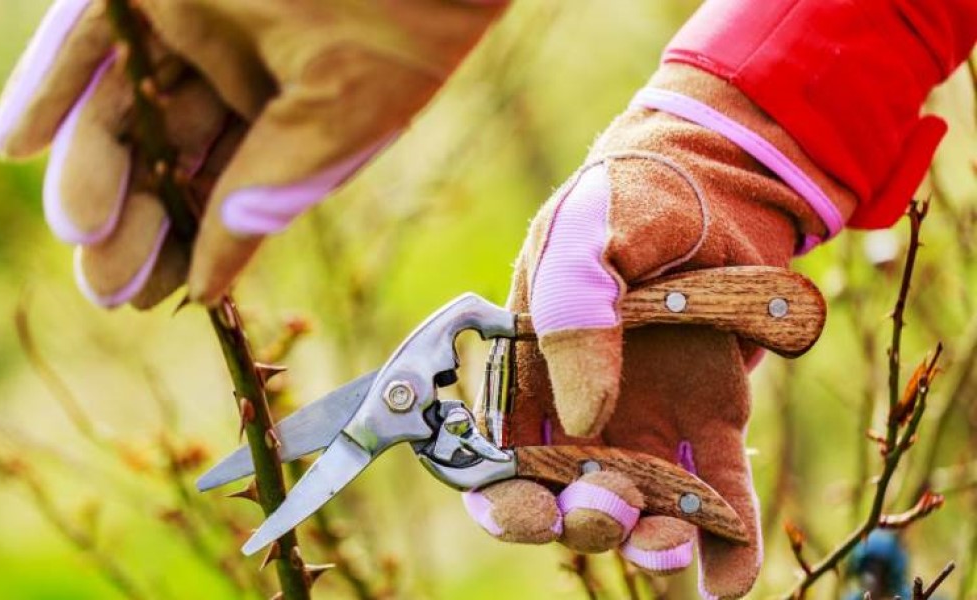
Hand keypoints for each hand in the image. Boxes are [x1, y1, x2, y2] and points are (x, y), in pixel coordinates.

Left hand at [0, 0, 504, 307]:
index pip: (227, 187)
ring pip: (125, 106)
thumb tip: (210, 285)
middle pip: (168, 155)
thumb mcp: (338, 123)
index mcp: (293, 108)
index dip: (190, 244)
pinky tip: (20, 144)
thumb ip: (268, 195)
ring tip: (80, 230)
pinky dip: (52, 87)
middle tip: (107, 284)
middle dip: (137, 221)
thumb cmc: (404, 25)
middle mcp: (237, 67)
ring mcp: (192, 21)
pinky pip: (88, 36)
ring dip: (92, 170)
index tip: (156, 299)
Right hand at [464, 65, 835, 598]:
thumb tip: (585, 417)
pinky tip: (729, 576)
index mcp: (530, 372)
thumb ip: (571, 310)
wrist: (717, 183)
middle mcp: (582, 410)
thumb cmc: (633, 200)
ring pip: (640, 508)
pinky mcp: (711, 421)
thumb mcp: (588, 234)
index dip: (507, 500)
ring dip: (649, 543)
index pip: (499, 458)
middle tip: (611, 507)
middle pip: (566, 497)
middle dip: (581, 522)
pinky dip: (725, 542)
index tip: (534, 511)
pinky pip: (717, 493)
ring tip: (672, 544)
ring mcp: (648, 420)